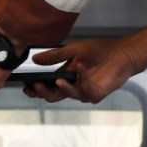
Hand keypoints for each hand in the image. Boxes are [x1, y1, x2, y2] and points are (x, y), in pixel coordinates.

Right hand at [22, 27, 146, 103]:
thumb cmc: (99, 51)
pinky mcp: (96, 94)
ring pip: (68, 95)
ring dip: (62, 88)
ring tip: (56, 80)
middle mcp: (73, 87)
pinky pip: (85, 91)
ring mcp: (85, 92)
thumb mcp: (73, 50)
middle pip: (53, 96)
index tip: (25, 86)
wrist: (121, 53)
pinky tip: (79, 68)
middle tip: (35, 87)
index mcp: (65, 77)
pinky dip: (82, 79)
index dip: (35, 88)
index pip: (47, 86)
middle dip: (43, 92)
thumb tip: (34, 58)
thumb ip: (55, 56)